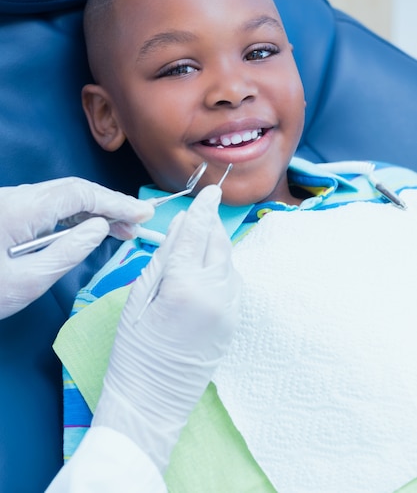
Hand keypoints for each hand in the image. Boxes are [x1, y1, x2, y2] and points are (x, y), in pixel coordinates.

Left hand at [0, 177, 153, 318]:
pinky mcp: (7, 213)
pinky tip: (90, 230)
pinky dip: (73, 218)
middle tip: (137, 225)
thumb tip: (99, 228)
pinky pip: (47, 208)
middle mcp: (15, 198)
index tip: (142, 215)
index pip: (79, 194)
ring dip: (93, 211)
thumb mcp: (27, 282)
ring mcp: (9, 203)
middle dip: (108, 205)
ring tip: (121, 231)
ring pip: (61, 198)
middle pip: (72, 191)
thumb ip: (68, 252)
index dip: (115, 202)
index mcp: (20, 209)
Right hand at [93, 185, 241, 471]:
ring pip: (229, 262)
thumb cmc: (134, 351)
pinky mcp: (234, 323)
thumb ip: (162, 258)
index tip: (211, 189)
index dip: (203, 209)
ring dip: (217, 244)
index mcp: (185, 285)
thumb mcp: (138, 298)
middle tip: (204, 209)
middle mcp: (215, 294)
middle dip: (212, 223)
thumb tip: (180, 226)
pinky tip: (208, 266)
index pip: (197, 234)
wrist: (153, 402)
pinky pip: (233, 282)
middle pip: (219, 244)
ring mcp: (229, 310)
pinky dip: (223, 266)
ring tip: (201, 238)